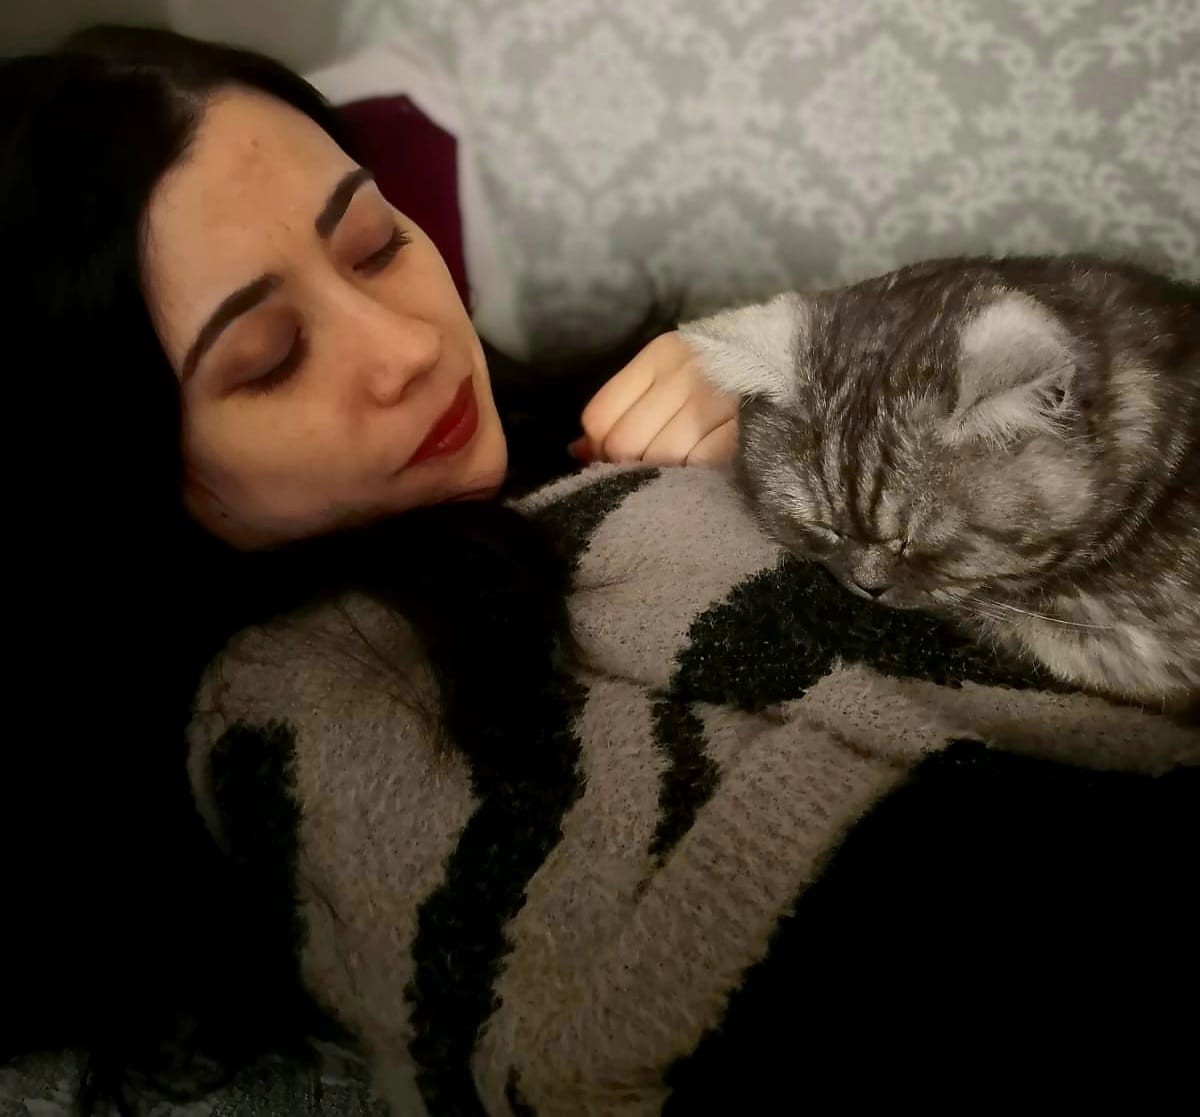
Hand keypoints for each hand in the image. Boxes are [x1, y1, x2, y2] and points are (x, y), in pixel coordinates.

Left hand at [571, 331, 737, 466]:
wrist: (811, 363)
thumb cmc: (732, 374)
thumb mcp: (676, 372)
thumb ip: (624, 405)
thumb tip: (577, 449)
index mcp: (662, 354)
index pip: (599, 417)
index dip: (600, 448)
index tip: (615, 458)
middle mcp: (686, 372)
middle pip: (624, 443)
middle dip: (630, 466)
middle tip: (653, 471)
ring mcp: (717, 400)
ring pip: (659, 459)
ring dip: (663, 475)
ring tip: (680, 473)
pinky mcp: (745, 430)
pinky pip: (698, 468)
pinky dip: (694, 479)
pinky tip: (703, 475)